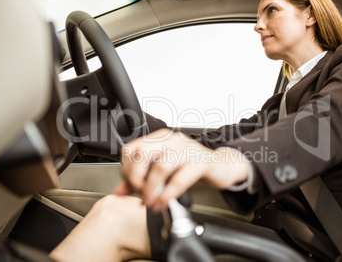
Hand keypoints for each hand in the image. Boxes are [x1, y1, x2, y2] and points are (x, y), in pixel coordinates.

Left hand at [114, 129, 248, 211]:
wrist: (221, 167)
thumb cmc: (191, 167)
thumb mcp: (164, 172)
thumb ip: (141, 180)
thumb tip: (120, 191)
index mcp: (160, 138)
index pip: (131, 149)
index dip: (126, 171)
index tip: (131, 186)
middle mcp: (172, 140)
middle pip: (142, 155)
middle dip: (136, 179)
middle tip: (140, 194)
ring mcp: (187, 149)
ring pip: (160, 166)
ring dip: (151, 190)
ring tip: (151, 202)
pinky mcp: (201, 162)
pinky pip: (180, 179)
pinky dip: (168, 195)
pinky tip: (164, 203)